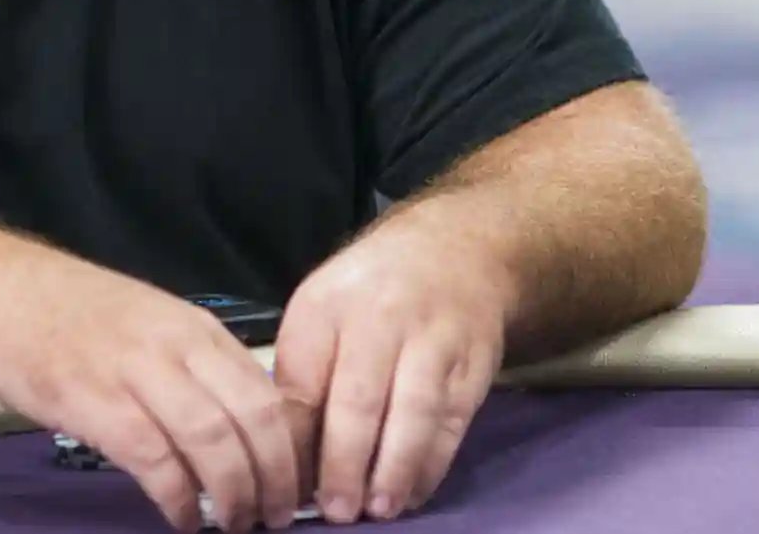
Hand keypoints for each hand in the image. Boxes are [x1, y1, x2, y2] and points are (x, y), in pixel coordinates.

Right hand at [0, 234, 314, 531]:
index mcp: (196, 327)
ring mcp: (135, 372)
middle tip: (275, 518)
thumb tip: (240, 425)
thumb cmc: (72, 313)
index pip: (269, 391)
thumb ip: (194, 365)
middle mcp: (175, 346)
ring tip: (235, 525)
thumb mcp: (150, 323)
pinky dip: (178, 497)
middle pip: (253, 418)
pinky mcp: (95, 402)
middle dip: (275, 479)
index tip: (293, 486)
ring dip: (233, 493)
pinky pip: (155, 459)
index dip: (291, 449)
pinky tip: (181, 518)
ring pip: (212, 440)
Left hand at [271, 213, 511, 523]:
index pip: (302, 380)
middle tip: (336, 511)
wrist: (455, 251)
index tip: (285, 483)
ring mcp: (432, 340)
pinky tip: (412, 491)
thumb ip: (304, 372)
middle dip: (344, 463)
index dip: (295, 439)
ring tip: (377, 510)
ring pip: (413, 412)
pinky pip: (452, 421)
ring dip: (393, 469)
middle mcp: (379, 318)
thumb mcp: (321, 309)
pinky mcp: (473, 363)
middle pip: (358, 399)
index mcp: (325, 306)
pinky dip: (432, 463)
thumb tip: (291, 455)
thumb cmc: (370, 293)